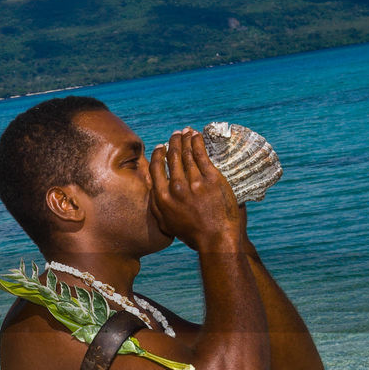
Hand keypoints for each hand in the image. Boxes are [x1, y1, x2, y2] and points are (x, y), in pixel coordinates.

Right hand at [149, 128, 243, 251]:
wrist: (216, 238)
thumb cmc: (192, 234)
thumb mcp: (166, 224)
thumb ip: (156, 206)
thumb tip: (152, 189)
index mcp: (163, 197)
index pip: (156, 168)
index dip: (158, 155)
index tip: (160, 147)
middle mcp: (176, 187)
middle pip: (172, 157)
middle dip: (173, 142)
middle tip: (175, 134)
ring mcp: (194, 182)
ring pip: (187, 154)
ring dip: (185, 139)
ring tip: (185, 131)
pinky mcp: (212, 179)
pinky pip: (202, 155)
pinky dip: (198, 143)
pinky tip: (196, 136)